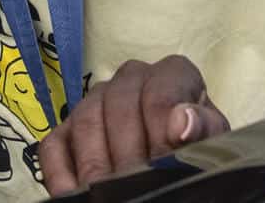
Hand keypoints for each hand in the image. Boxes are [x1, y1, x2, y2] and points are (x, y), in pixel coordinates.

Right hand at [36, 55, 229, 195]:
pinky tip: (76, 195)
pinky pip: (53, 146)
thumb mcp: (211, 139)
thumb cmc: (195, 148)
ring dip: (97, 167)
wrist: (176, 163)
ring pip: (85, 122)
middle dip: (129, 155)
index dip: (160, 130)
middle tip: (136, 187)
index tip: (163, 160)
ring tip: (110, 194)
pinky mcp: (67, 130)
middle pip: (118, 106)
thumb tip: (180, 123)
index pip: (159, 91)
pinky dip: (61, 175)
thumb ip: (203, 127)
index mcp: (171, 73)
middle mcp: (130, 78)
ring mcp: (95, 101)